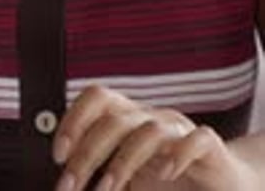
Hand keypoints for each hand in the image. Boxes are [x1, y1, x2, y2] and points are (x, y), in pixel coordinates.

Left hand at [52, 84, 258, 190]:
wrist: (220, 185)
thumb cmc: (167, 181)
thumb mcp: (127, 178)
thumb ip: (100, 176)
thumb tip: (65, 183)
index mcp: (129, 119)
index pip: (97, 98)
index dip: (74, 120)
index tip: (58, 156)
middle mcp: (151, 118)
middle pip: (115, 119)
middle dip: (87, 153)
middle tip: (69, 185)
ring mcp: (181, 130)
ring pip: (149, 130)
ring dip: (123, 161)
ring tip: (108, 189)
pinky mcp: (210, 147)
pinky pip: (196, 140)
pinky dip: (179, 154)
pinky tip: (165, 174)